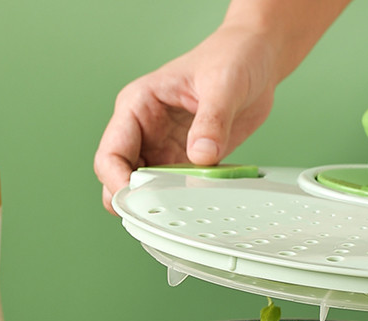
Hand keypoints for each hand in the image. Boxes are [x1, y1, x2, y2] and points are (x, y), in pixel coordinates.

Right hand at [93, 25, 280, 212]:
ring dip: (159, 204)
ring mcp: (165, 149)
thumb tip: (201, 155)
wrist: (255, 62)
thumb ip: (212, 120)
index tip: (135, 200)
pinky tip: (200, 205)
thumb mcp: (223, 84)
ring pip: (146, 189)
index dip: (117, 180)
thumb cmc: (231, 58)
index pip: (111, 152)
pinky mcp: (187, 162)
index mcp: (138, 106)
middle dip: (132, 200)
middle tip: (156, 215)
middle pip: (121, 177)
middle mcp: (146, 131)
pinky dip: (185, 201)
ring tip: (182, 212)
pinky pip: (177, 190)